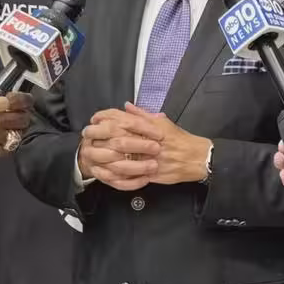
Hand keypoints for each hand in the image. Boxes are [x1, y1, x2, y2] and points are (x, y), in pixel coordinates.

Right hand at [0, 91, 34, 156]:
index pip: (15, 101)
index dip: (24, 99)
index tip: (28, 100)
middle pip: (20, 118)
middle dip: (25, 116)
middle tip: (24, 114)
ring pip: (15, 134)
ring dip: (18, 130)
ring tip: (17, 128)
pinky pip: (4, 149)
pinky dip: (9, 145)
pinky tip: (9, 142)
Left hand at [92, 103, 211, 185]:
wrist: (196, 158)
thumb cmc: (180, 139)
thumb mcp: (163, 123)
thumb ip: (143, 115)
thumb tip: (127, 106)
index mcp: (151, 128)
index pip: (125, 120)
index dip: (107, 119)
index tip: (95, 119)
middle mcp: (149, 143)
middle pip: (120, 139)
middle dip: (101, 138)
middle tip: (87, 137)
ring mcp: (149, 160)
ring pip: (123, 159)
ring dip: (105, 158)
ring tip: (91, 156)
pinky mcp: (151, 174)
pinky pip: (130, 178)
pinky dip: (117, 177)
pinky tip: (105, 175)